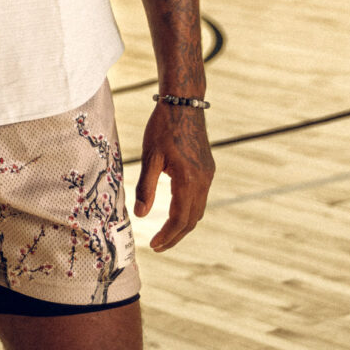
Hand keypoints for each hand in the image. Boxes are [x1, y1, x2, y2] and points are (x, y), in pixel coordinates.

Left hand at [133, 101, 212, 250]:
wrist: (183, 102)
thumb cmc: (163, 126)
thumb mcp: (150, 157)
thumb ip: (145, 187)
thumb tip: (140, 214)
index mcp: (189, 180)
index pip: (180, 219)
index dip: (167, 236)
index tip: (154, 246)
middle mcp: (204, 181)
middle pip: (192, 220)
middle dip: (176, 236)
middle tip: (158, 246)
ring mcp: (208, 175)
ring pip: (199, 210)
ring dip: (184, 225)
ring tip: (166, 234)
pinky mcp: (208, 168)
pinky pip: (201, 198)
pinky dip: (189, 210)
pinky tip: (176, 211)